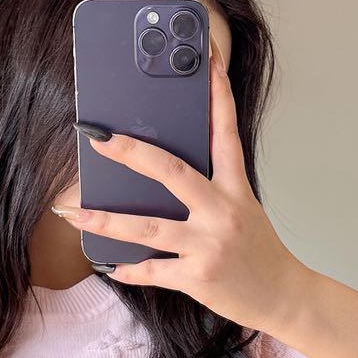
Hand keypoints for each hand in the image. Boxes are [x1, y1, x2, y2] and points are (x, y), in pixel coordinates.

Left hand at [56, 47, 304, 329]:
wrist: (284, 296)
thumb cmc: (259, 251)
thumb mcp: (243, 209)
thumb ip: (210, 189)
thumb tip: (161, 173)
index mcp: (236, 188)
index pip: (226, 133)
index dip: (218, 95)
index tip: (207, 60)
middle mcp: (223, 212)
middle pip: (172, 172)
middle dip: (132, 153)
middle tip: (99, 138)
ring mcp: (210, 245)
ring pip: (149, 228)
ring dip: (106, 219)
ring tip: (72, 211)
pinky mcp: (199, 277)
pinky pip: (154, 270)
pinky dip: (129, 269)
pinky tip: (110, 265)